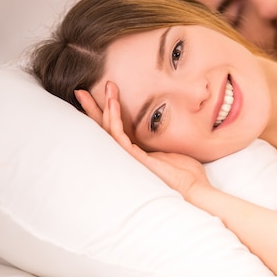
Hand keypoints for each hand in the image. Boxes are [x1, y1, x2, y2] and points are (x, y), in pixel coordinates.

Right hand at [74, 83, 209, 197]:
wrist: (194, 189)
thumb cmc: (186, 174)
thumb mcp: (170, 151)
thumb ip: (159, 142)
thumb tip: (159, 131)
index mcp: (134, 153)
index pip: (114, 131)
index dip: (105, 114)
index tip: (102, 96)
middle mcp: (127, 156)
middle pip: (103, 130)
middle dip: (92, 109)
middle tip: (82, 91)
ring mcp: (129, 158)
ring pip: (109, 130)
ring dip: (105, 107)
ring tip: (107, 87)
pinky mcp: (134, 159)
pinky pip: (118, 135)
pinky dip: (114, 118)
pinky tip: (113, 103)